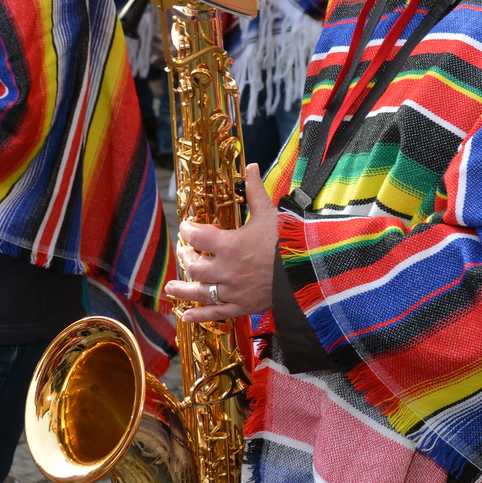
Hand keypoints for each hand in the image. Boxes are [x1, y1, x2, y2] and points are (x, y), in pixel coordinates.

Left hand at [165, 164, 279, 321]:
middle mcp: (227, 270)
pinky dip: (199, 315)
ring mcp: (233, 291)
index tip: (186, 227)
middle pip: (194, 264)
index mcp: (231, 245)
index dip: (187, 230)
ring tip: (171, 286)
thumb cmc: (289, 240)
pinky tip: (186, 315)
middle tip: (185, 250)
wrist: (310, 270)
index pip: (196, 236)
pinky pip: (215, 313)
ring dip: (182, 288)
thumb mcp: (271, 213)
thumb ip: (255, 191)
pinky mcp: (242, 306)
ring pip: (200, 291)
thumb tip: (250, 167)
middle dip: (186, 255)